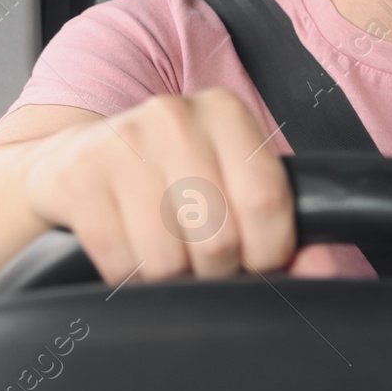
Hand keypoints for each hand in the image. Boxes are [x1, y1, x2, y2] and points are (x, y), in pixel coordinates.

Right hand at [21, 89, 294, 284]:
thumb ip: (282, 225)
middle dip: (219, 271)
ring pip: (169, 259)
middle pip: (220, 238)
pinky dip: (130, 276)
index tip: (258, 262)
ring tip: (169, 253)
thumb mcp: (228, 181)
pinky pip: (121, 264)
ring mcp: (122, 146)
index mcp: (225, 112)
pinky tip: (130, 250)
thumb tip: (322, 269)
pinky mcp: (79, 181)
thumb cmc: (168, 176)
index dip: (269, 251)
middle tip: (208, 264)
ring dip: (173, 278)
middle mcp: (175, 117)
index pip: (266, 200)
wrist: (69, 159)